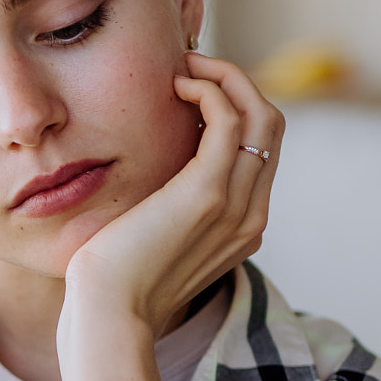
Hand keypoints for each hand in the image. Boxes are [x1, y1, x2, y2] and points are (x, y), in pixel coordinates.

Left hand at [63, 53, 282, 334]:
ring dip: (226, 78)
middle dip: (238, 84)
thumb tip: (155, 177)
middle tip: (192, 65)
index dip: (238, 108)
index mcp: (244, 227)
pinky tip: (178, 85)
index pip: (264, 150)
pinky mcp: (207, 194)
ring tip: (185, 66)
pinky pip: (230, 122)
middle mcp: (251, 215)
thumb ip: (170, 208)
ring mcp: (235, 206)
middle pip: (272, 126)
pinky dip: (211, 91)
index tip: (196, 88)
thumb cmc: (116, 282)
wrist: (107, 315)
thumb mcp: (153, 238)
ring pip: (261, 115)